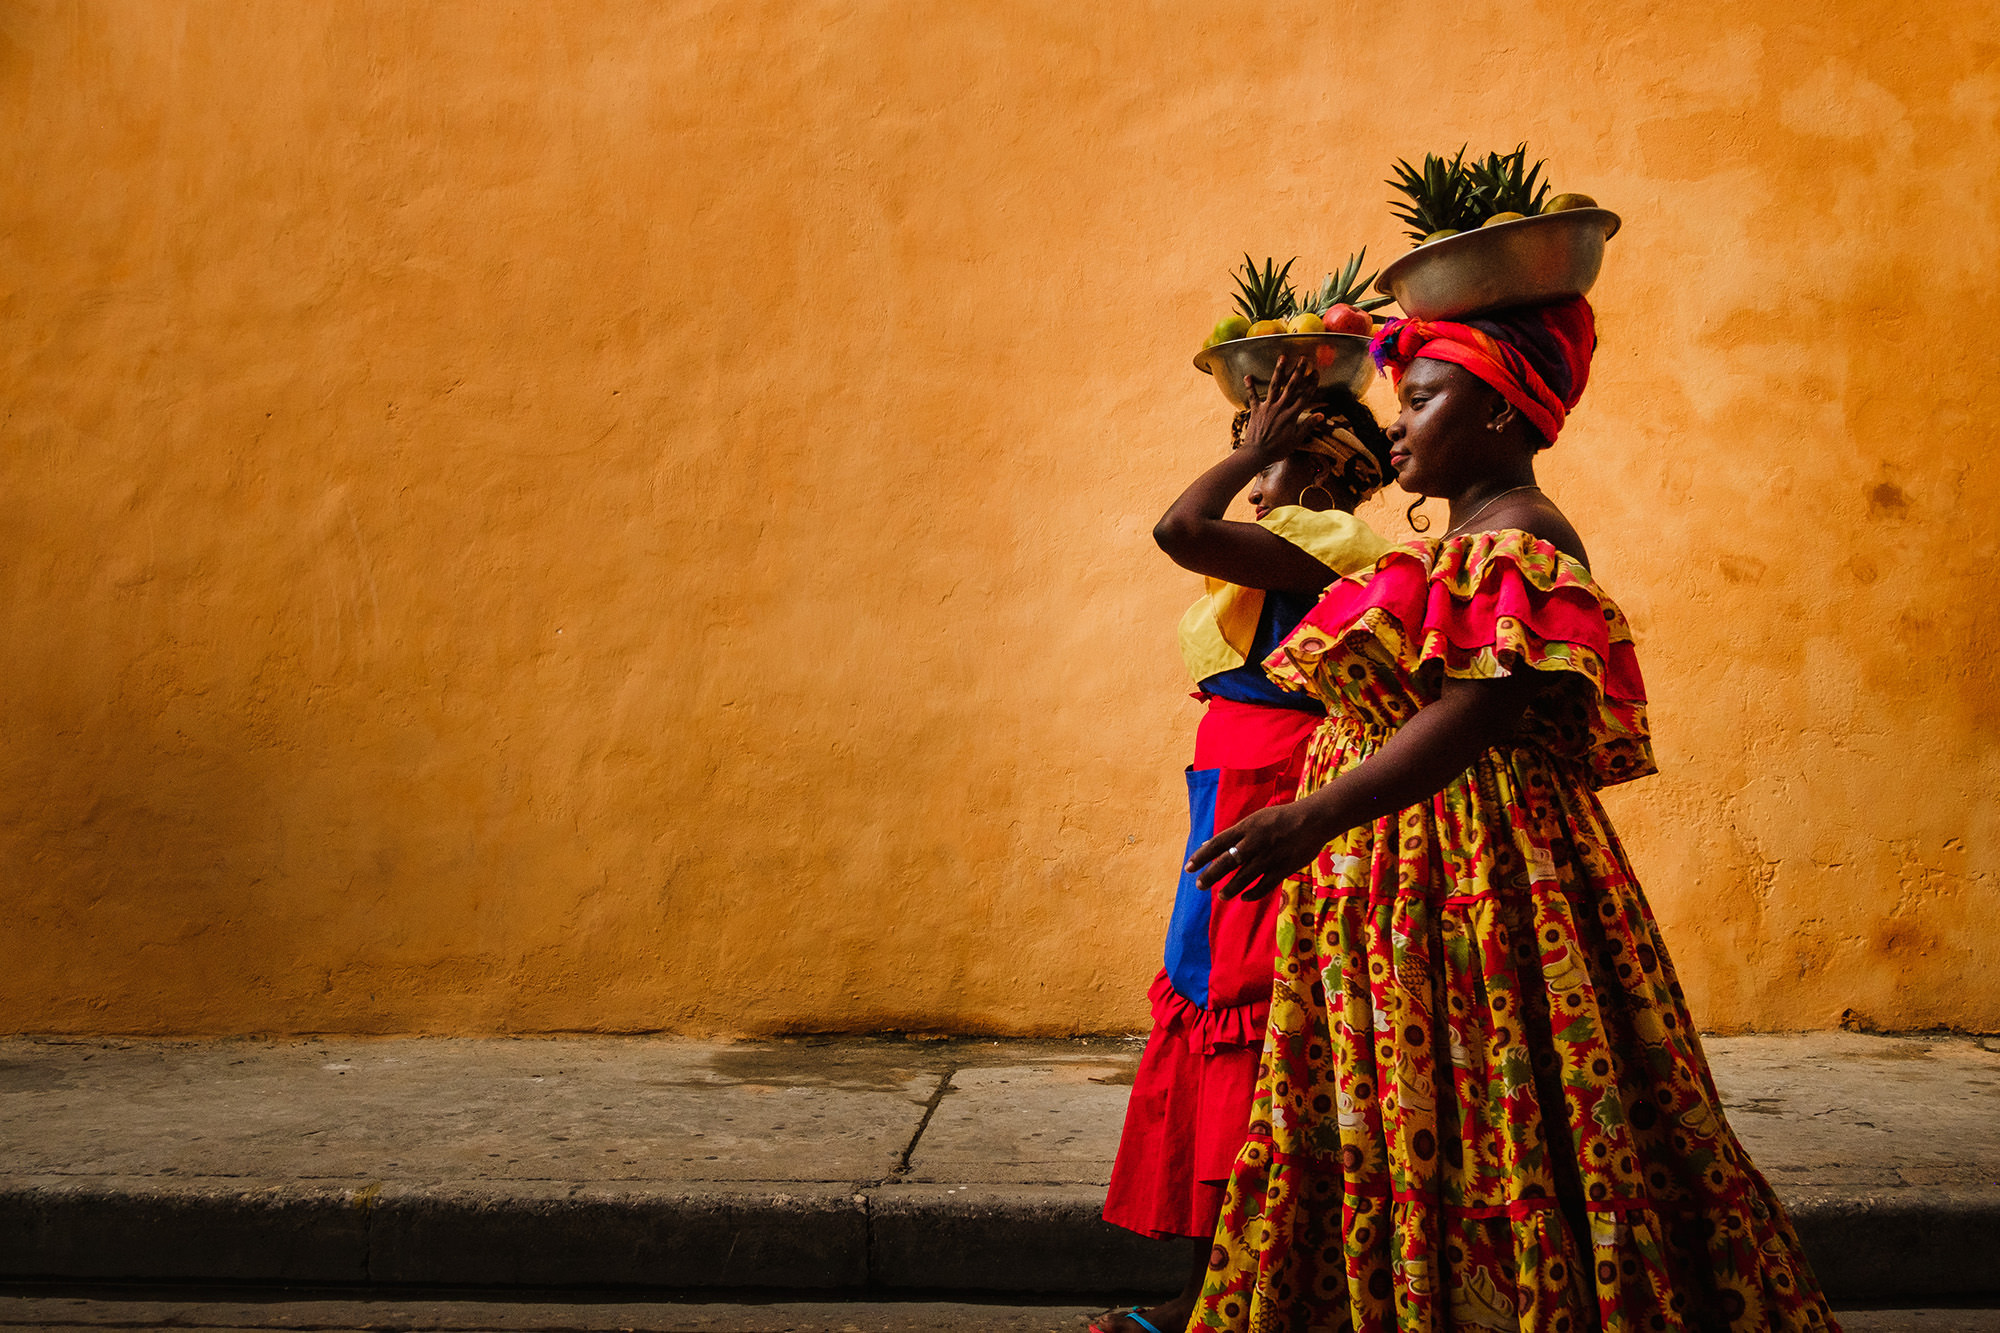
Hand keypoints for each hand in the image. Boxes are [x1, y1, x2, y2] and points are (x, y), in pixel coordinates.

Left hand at [1186, 798, 1330, 901]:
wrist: (1313, 819)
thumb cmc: (1280, 819)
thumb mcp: (1255, 820)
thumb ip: (1234, 835)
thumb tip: (1208, 846)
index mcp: (1246, 827)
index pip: (1217, 843)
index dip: (1201, 856)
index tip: (1188, 868)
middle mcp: (1255, 842)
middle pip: (1227, 861)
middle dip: (1211, 875)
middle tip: (1199, 885)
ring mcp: (1270, 855)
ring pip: (1245, 876)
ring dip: (1231, 888)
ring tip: (1221, 895)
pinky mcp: (1284, 867)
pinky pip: (1265, 884)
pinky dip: (1253, 893)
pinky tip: (1244, 897)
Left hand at [1237, 354, 1324, 460]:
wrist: (1256, 454)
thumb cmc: (1277, 449)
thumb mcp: (1296, 440)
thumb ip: (1308, 426)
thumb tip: (1321, 415)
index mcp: (1291, 415)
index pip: (1304, 396)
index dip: (1311, 384)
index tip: (1316, 372)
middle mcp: (1280, 408)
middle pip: (1291, 387)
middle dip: (1298, 372)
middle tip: (1303, 359)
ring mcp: (1267, 408)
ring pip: (1274, 386)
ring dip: (1278, 371)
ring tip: (1282, 357)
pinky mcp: (1255, 410)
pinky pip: (1252, 396)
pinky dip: (1250, 386)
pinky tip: (1247, 375)